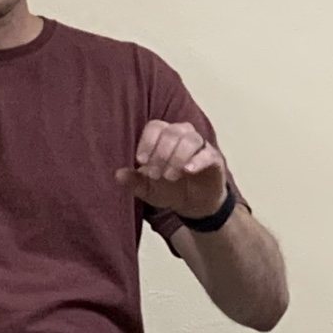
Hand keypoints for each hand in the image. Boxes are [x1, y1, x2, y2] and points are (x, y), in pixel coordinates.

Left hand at [116, 120, 230, 221]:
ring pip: (190, 139)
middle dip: (160, 153)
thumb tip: (117, 174)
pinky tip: (187, 170)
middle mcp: (183, 136)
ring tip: (169, 176)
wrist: (193, 205)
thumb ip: (133, 181)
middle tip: (155, 174)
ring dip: (177, 156)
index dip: (147, 141)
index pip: (155, 127)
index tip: (140, 161)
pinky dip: (197, 160)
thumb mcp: (147, 189)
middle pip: (172, 131)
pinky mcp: (214, 160)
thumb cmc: (169, 189)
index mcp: (164, 138)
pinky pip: (207, 153)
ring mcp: (200, 147)